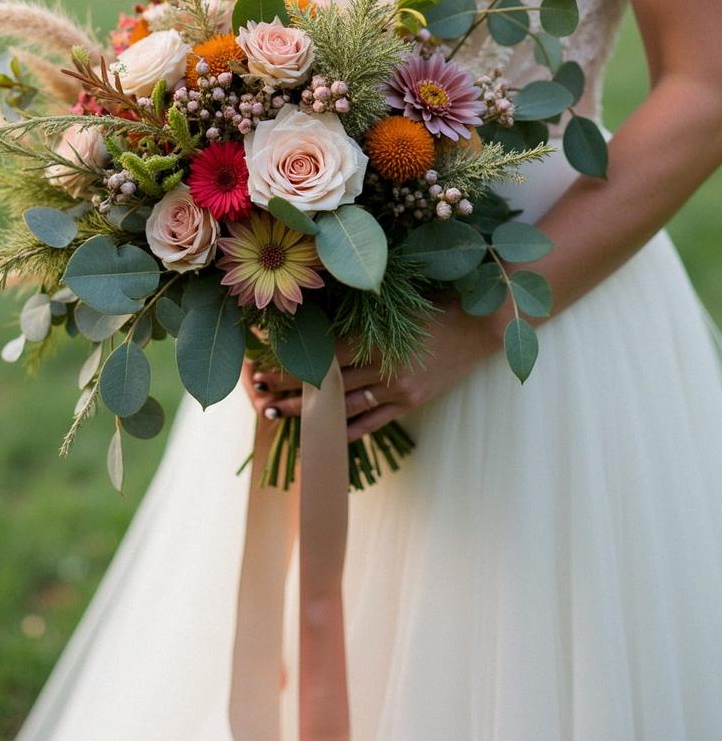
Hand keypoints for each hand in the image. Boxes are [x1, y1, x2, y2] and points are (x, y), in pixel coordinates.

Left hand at [242, 301, 501, 441]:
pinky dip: (345, 431)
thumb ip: (358, 320)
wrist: (481, 324)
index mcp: (376, 340)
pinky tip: (322, 436)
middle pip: (326, 384)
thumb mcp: (393, 306)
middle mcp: (383, 368)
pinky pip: (371, 422)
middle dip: (289, 390)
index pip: (321, 356)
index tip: (263, 367)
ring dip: (308, 412)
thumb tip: (314, 323)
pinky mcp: (411, 402)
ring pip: (343, 407)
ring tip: (279, 413)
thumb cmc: (435, 304)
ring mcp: (398, 390)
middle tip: (259, 394)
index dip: (289, 364)